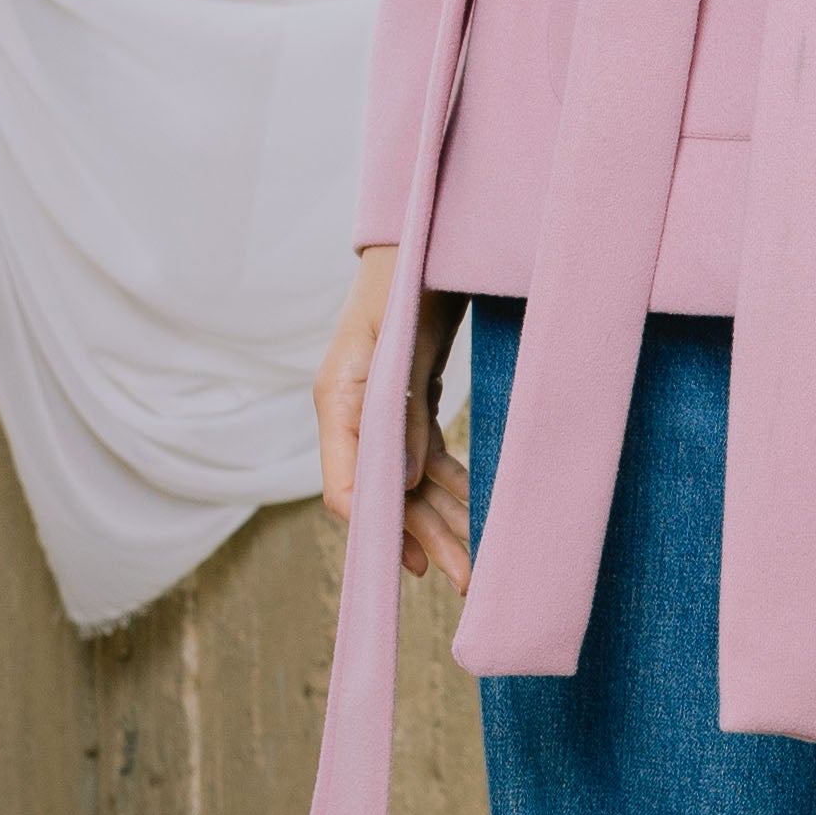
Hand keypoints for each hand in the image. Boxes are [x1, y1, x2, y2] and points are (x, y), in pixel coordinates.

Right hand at [316, 246, 473, 592]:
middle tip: (466, 581)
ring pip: (411, 481)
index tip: (408, 562)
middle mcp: (353, 413)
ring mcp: (380, 410)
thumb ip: (403, 411)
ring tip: (476, 564)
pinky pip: (427, 457)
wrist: (425, 234)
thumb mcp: (403, 342)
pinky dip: (450, 484)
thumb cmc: (406, 277)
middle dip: (425, 537)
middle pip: (388, 492)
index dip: (378, 527)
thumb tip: (410, 482)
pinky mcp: (406, 403)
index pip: (348, 484)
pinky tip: (473, 511)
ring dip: (443, 520)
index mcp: (339, 398)